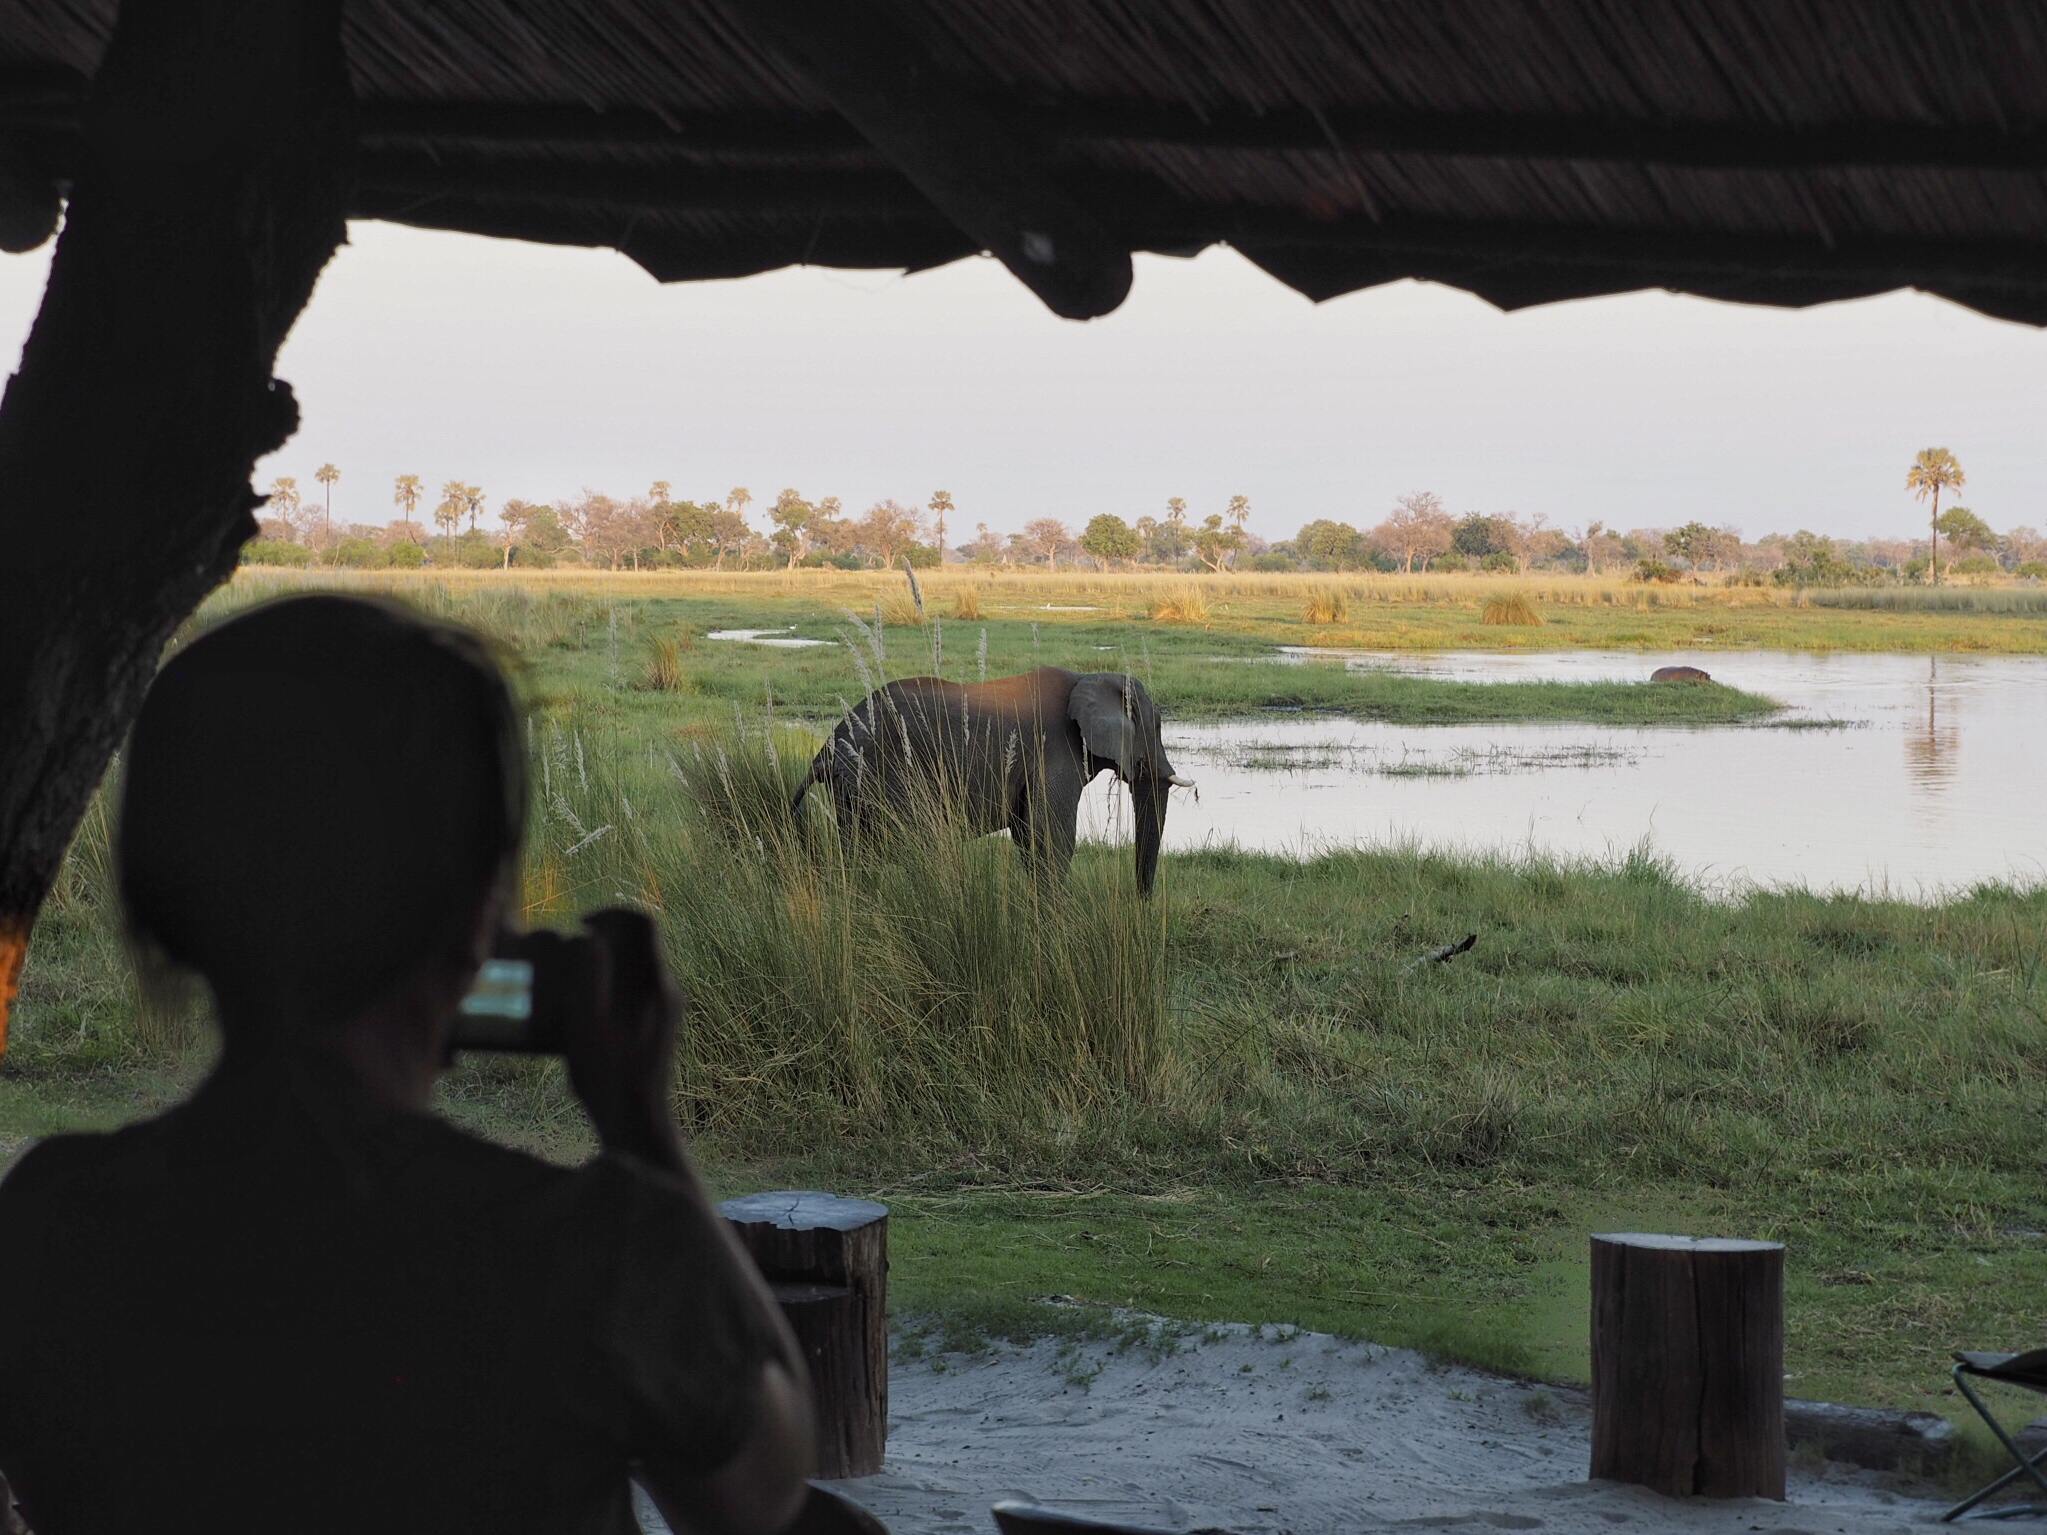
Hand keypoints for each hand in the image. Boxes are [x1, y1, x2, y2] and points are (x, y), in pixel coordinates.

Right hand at [559, 908, 685, 1167]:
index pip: (643, 922)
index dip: (610, 912)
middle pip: (639, 943)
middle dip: (603, 939)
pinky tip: (584, 1012)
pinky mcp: (659, 1029)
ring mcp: (666, 1011)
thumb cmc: (610, 1075)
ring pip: (636, 969)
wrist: (638, 1124)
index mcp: (656, 982)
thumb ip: (590, 975)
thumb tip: (587, 937)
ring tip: (572, 982)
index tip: (579, 924)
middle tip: (570, 952)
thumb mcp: (588, 1021)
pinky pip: (636, 992)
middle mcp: (668, 991)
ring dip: (605, 965)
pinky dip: (611, 988)